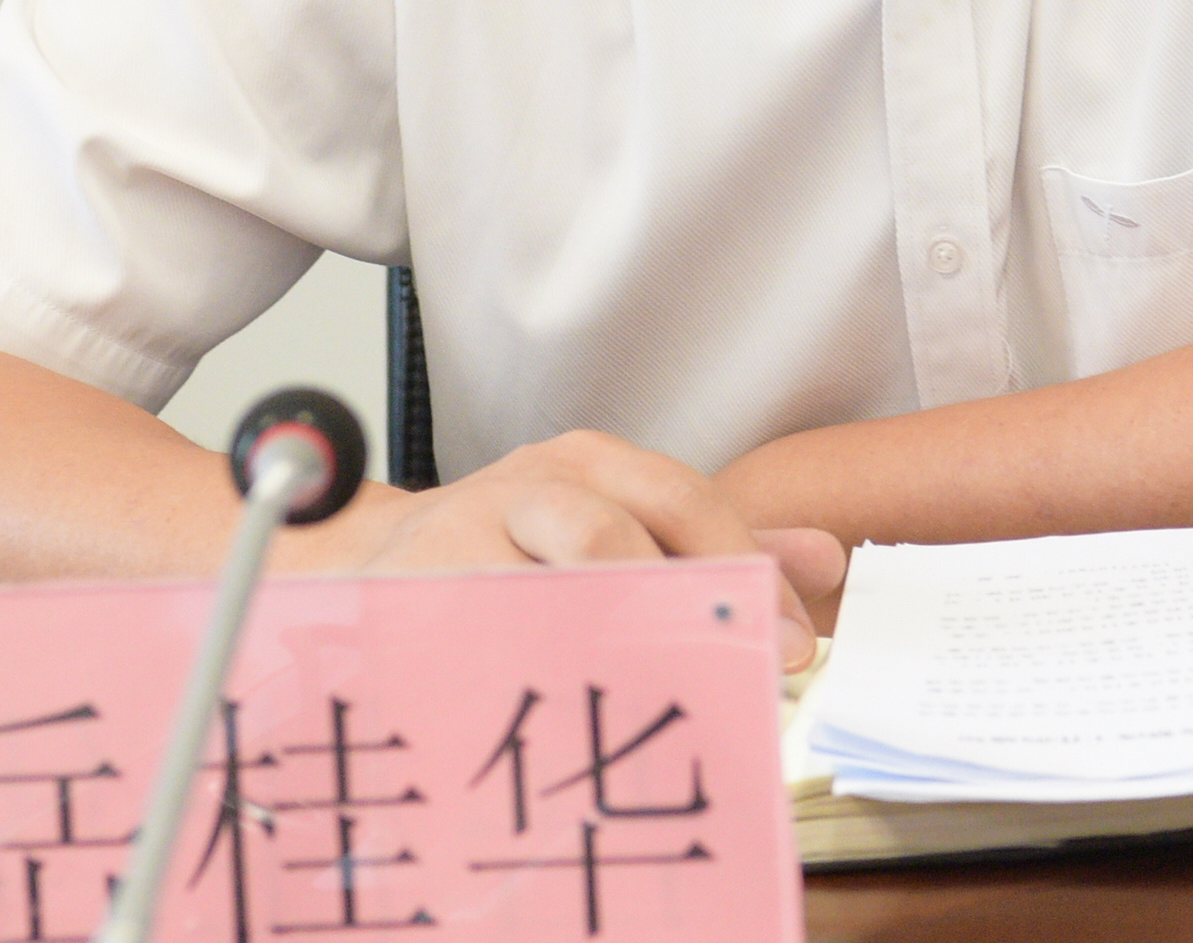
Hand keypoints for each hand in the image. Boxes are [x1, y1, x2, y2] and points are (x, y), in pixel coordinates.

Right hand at [345, 430, 841, 667]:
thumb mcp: (612, 524)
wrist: (368, 565)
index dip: (744, 571)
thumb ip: (715, 543)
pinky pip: (481, 647)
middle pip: (608, 536)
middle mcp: (524, 488)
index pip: (679, 500)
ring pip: (539, 589)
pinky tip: (569, 726)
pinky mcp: (411, 600)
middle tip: (736, 678)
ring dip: (607, 653)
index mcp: (585, 466)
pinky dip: (530, 686)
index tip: (794, 645)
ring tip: (660, 703)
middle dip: (680, 610)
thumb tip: (823, 560)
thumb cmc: (507, 553)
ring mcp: (458, 540)